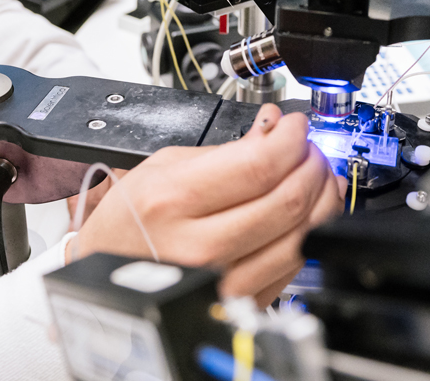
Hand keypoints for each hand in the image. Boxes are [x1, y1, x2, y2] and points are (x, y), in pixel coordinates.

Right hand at [69, 104, 344, 306]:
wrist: (107, 281)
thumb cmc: (129, 225)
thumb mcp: (161, 169)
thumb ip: (224, 151)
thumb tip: (274, 130)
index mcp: (173, 201)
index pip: (258, 166)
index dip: (292, 140)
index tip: (297, 126)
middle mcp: (200, 246)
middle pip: (287, 200)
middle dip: (311, 164)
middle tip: (310, 147)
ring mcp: (223, 281)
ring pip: (301, 235)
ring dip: (321, 197)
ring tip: (315, 175)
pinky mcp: (241, 302)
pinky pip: (294, 263)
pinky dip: (309, 230)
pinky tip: (307, 210)